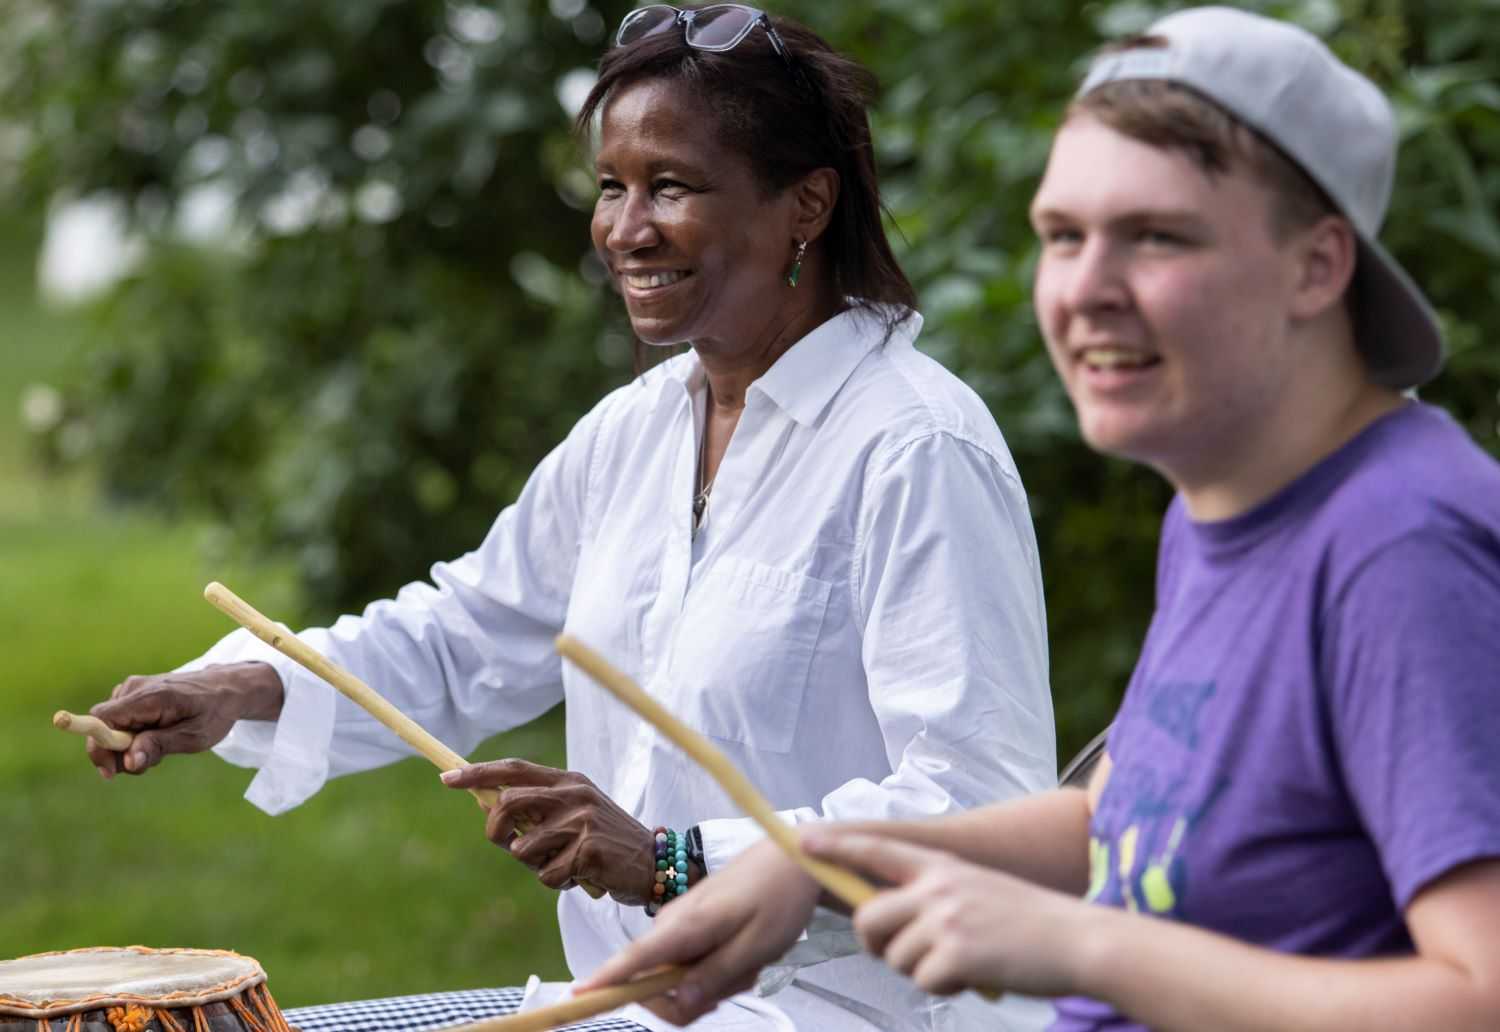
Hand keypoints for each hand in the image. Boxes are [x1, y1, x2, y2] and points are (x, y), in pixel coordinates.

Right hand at [86, 661, 283, 777]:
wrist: (226, 689)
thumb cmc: (214, 713)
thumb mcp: (194, 736)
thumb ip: (159, 746)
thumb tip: (128, 762)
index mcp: (150, 696)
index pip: (102, 720)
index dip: (99, 747)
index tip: (112, 771)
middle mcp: (135, 688)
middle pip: (103, 727)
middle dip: (117, 753)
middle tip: (145, 766)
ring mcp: (133, 689)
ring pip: (111, 726)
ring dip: (128, 747)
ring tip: (160, 750)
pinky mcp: (135, 695)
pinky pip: (121, 721)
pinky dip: (132, 737)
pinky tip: (155, 739)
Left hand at [441, 758, 659, 902]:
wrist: (654, 863)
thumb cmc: (606, 840)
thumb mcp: (575, 814)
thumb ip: (537, 809)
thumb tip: (487, 806)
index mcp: (568, 781)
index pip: (514, 769)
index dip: (478, 773)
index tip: (446, 779)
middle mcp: (574, 794)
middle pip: (508, 804)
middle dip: (495, 830)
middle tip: (506, 844)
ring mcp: (582, 821)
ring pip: (523, 848)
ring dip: (534, 865)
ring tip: (562, 864)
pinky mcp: (588, 850)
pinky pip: (546, 874)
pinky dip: (556, 882)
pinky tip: (579, 876)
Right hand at [574, 839, 822, 1025]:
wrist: (792, 860)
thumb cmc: (777, 898)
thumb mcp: (756, 947)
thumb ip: (715, 976)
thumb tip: (676, 1003)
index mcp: (684, 926)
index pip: (633, 959)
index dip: (604, 981)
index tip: (575, 998)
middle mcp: (671, 925)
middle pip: (655, 986)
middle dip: (694, 997)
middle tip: (740, 980)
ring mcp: (678, 926)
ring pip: (677, 980)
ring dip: (712, 983)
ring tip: (748, 962)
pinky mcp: (689, 929)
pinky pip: (689, 966)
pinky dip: (716, 970)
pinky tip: (744, 956)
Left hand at [802, 828, 1091, 998]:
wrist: (1077, 939)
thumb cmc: (1029, 922)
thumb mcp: (976, 890)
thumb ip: (933, 896)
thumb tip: (892, 925)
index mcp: (942, 866)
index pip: (877, 851)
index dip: (837, 846)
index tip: (802, 842)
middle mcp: (938, 886)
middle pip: (869, 918)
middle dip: (875, 943)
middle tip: (901, 953)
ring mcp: (946, 919)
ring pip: (895, 957)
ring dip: (921, 969)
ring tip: (963, 959)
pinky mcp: (956, 954)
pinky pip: (924, 981)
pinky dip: (946, 986)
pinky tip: (976, 973)